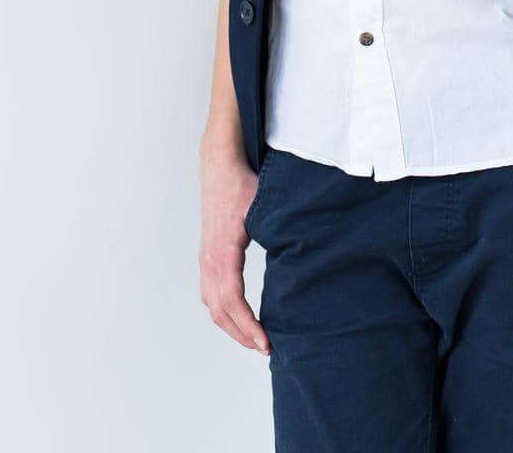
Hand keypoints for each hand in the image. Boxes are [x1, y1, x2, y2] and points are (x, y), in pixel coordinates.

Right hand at [198, 153, 271, 355]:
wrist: (220, 163)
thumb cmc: (244, 182)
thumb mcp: (265, 207)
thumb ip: (281, 232)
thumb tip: (306, 255)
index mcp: (224, 250)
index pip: (233, 300)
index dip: (249, 326)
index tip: (267, 343)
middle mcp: (209, 258)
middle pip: (219, 311)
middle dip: (242, 334)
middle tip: (267, 349)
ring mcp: (205, 257)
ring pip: (212, 305)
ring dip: (231, 326)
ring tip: (256, 339)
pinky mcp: (208, 255)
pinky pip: (210, 293)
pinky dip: (224, 312)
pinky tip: (241, 318)